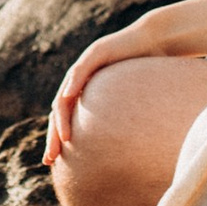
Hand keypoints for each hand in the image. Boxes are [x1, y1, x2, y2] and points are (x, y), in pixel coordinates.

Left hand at [44, 26, 159, 163]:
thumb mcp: (133, 103)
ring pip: (64, 95)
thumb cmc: (148, 74)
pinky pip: (81, 70)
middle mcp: (80, 82)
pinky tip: (68, 96)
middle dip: (53, 136)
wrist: (156, 42)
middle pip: (58, 112)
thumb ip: (123, 120)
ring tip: (64, 137)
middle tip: (50, 159)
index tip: (53, 163)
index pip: (65, 120)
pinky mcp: (96, 53)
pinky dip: (73, 84)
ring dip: (61, 118)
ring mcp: (85, 66)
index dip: (57, 140)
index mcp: (86, 95)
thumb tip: (128, 149)